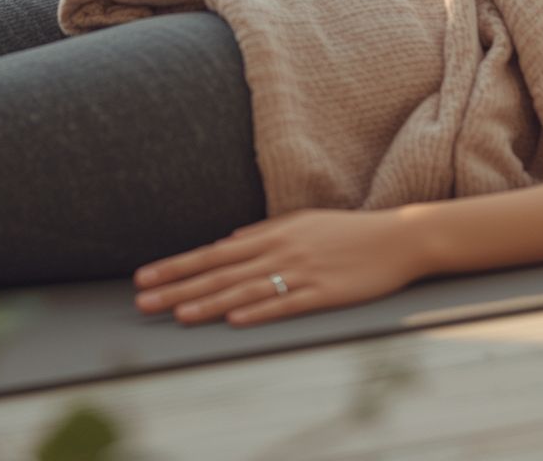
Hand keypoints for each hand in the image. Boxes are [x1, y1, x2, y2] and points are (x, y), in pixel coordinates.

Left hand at [132, 208, 429, 327]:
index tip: (145, 277)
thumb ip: (264, 231)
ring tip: (178, 315)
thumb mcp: (303, 222)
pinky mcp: (325, 293)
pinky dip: (259, 312)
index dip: (177, 266)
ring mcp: (303, 272)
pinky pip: (286, 303)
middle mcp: (282, 251)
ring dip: (210, 303)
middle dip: (178, 288)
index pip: (214, 253)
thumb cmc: (350, 231)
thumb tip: (227, 241)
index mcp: (274, 234)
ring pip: (246, 290)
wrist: (399, 238)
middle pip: (221, 273)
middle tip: (142, 303)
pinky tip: (236, 320)